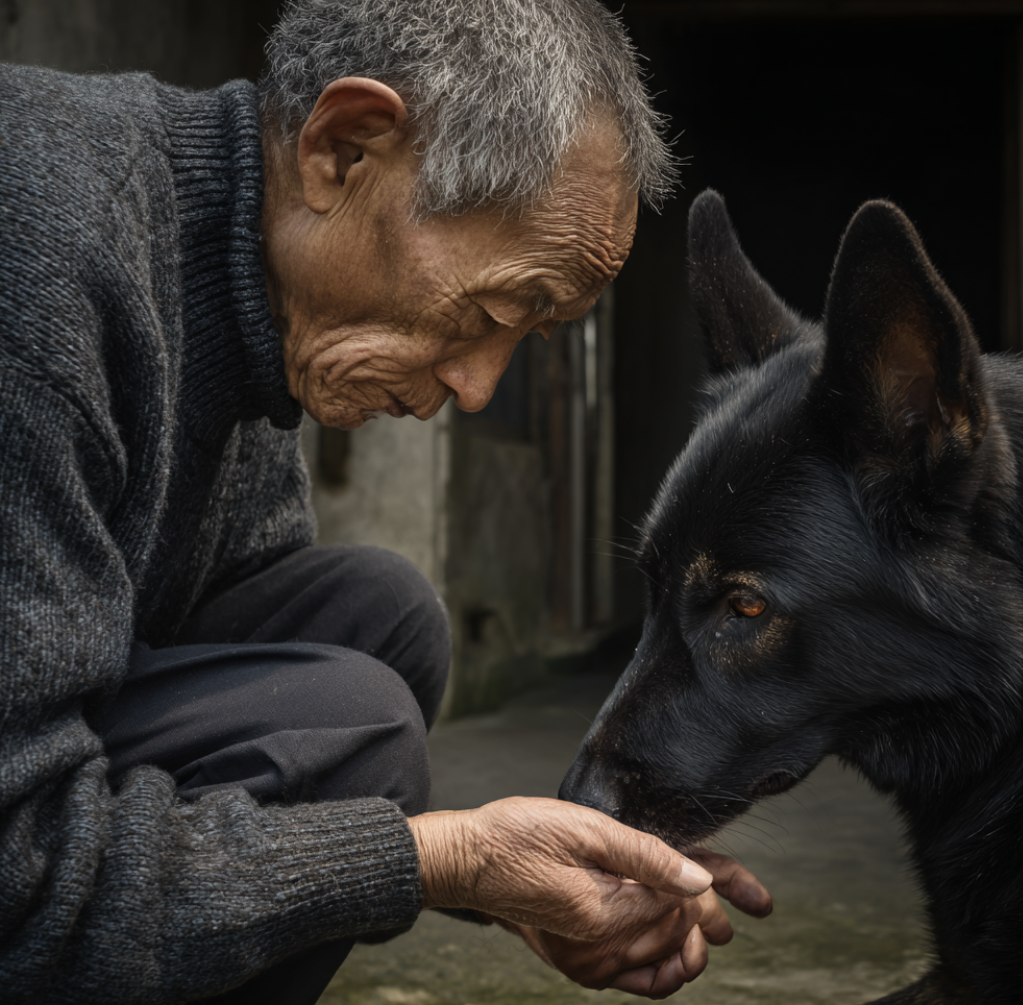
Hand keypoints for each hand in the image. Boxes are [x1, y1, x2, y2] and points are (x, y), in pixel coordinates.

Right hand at [407, 798, 771, 997]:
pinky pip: (637, 983)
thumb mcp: (584, 829)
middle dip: (709, 914)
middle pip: (676, 936)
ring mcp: (587, 965)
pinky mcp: (580, 965)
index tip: (721, 869)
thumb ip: (644, 855)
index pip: (678, 907)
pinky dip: (666, 971)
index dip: (706, 888)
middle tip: (750, 897)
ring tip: (721, 925)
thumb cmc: (518, 835)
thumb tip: (698, 877)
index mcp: (603, 914)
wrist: (469, 860)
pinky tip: (681, 952)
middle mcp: (598, 952)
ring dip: (695, 940)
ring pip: (663, 963)